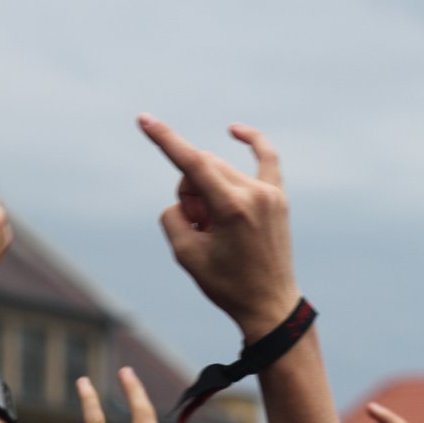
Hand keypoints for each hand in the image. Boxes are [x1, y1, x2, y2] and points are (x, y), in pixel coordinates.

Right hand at [138, 113, 299, 341]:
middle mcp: (255, 194)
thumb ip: (174, 215)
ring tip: (216, 224)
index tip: (145, 119)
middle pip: (203, 168)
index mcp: (233, 208)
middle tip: (198, 225)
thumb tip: (188, 196)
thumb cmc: (227, 283)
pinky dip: (252, 142)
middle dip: (189, 190)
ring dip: (208, 188)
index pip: (193, 164)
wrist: (269, 303)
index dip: (166, 139)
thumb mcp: (186, 254)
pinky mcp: (278, 197)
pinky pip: (266, 158)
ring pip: (221, 169)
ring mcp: (271, 193)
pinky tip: (235, 130)